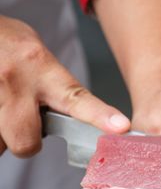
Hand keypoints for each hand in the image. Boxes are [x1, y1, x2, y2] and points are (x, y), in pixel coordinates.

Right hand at [0, 15, 129, 157]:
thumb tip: (83, 118)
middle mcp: (15, 82)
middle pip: (26, 142)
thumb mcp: (39, 58)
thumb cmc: (10, 45)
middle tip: (25, 124)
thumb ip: (58, 87)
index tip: (120, 127)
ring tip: (4, 107)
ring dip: (2, 133)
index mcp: (41, 67)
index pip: (76, 98)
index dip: (99, 115)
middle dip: (26, 141)